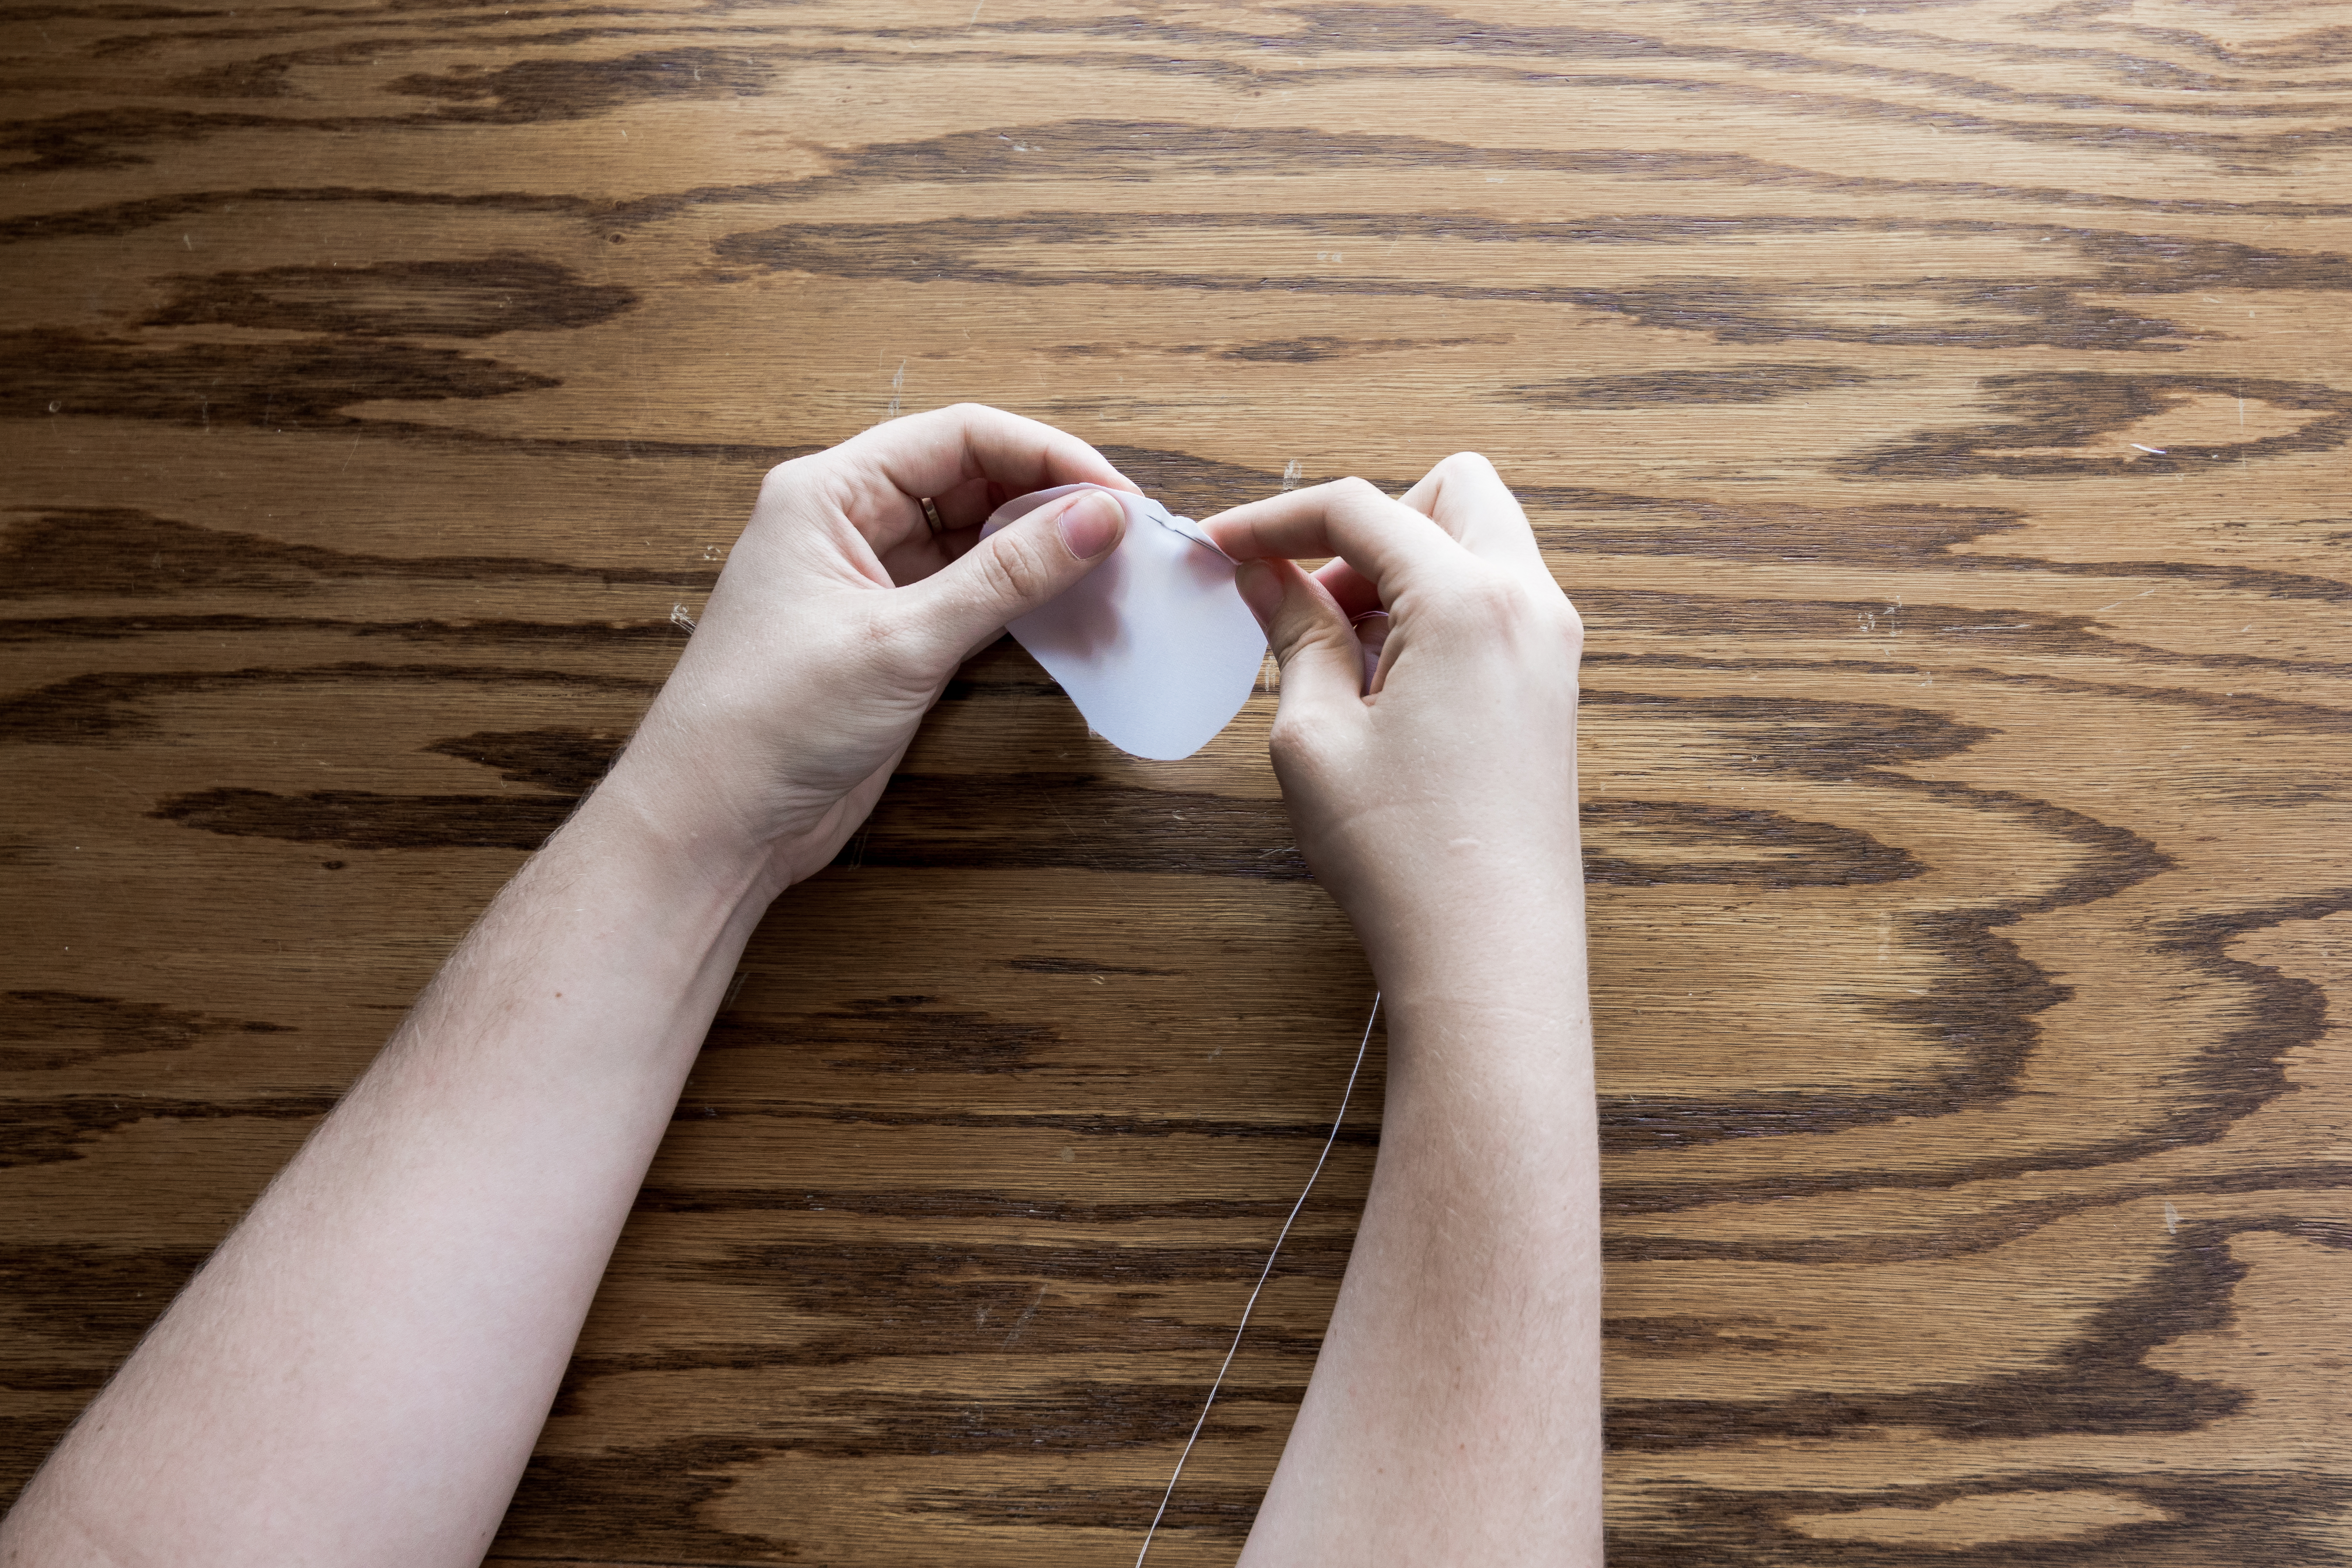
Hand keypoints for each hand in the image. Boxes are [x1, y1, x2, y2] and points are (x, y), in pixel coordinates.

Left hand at [598, 404, 1138, 891]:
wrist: (714, 827)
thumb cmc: (770, 723)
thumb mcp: (901, 641)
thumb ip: (1006, 575)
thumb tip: (1100, 517)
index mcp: (828, 494)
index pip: (957, 437)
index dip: (1045, 456)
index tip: (1117, 498)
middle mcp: (848, 526)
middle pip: (973, 482)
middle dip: (1052, 506)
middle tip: (1129, 545)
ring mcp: (872, 585)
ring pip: (978, 544)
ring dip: (1045, 561)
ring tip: (1115, 587)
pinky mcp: (892, 641)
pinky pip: (973, 601)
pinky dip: (1024, 608)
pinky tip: (1076, 621)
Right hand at [1204, 455, 1582, 995]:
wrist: (1489, 954)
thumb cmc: (1401, 855)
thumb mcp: (1314, 734)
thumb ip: (1294, 632)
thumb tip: (1265, 574)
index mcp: (1469, 601)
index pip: (1360, 508)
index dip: (1275, 519)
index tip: (1221, 548)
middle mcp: (1529, 605)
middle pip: (1451, 492)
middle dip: (1369, 526)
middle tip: (1310, 604)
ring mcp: (1552, 646)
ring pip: (1476, 545)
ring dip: (1401, 572)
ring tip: (1340, 663)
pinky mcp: (1551, 689)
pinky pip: (1491, 605)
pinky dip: (1434, 614)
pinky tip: (1385, 691)